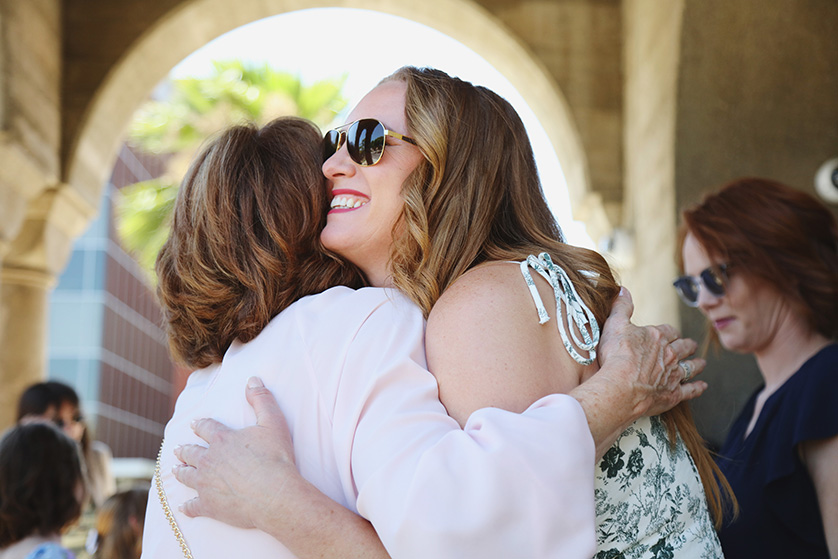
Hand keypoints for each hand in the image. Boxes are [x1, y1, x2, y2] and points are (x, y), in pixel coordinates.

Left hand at [173, 377, 298, 527]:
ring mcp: (206, 484)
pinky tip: (183, 507)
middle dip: (185, 449)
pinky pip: (192, 506)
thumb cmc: (276, 458)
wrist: (275, 495)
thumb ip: (262, 399)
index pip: (206, 428)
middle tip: (178, 449)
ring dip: (181, 471)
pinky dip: (187, 506)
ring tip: (176, 469)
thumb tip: (252, 379)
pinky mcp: (208, 506)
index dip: (200, 425)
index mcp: (222, 439)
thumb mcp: (273, 422)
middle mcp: (209, 460)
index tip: (195, 424)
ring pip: (187, 476)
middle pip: (191, 452)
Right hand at [597, 287, 706, 417]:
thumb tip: (623, 290)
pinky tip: (702, 387)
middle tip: (691, 345)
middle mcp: (669, 354)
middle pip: (683, 347)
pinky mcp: (673, 394)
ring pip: (690, 367)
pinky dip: (697, 388)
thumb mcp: (615, 325)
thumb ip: (621, 307)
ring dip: (696, 365)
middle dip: (687, 345)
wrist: (621, 387)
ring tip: (701, 363)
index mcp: (656, 337)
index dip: (670, 332)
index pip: (668, 331)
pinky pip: (690, 390)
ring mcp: (673, 375)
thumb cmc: (616, 356)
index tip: (670, 333)